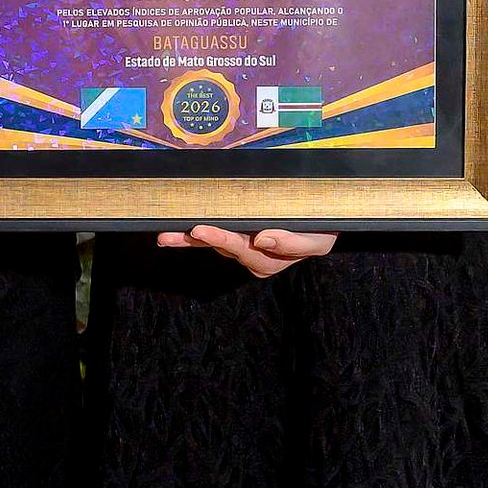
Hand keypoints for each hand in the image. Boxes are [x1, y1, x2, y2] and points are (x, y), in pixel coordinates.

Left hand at [156, 223, 336, 276]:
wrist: (324, 227)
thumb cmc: (322, 231)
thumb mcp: (318, 239)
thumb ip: (293, 242)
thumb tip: (262, 238)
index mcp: (267, 260)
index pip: (240, 248)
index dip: (220, 239)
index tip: (201, 231)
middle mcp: (251, 257)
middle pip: (218, 247)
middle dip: (191, 242)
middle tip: (166, 238)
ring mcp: (243, 248)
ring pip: (212, 242)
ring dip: (187, 239)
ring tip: (163, 237)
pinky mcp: (238, 237)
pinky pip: (215, 235)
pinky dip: (196, 235)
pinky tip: (179, 232)